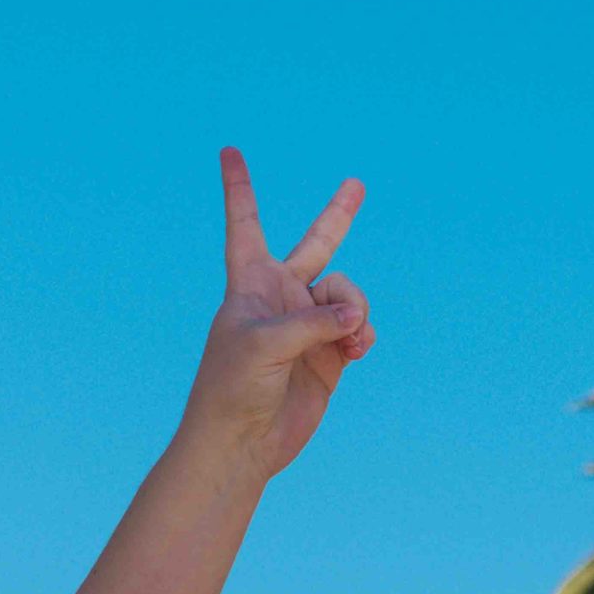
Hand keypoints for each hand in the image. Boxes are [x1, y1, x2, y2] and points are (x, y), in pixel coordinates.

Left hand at [181, 147, 373, 479]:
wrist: (241, 443)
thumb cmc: (233, 388)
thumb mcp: (266, 344)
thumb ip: (314, 321)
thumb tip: (357, 317)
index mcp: (250, 283)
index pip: (245, 224)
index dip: (240, 188)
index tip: (229, 151)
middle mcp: (281, 298)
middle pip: (316, 245)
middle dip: (338, 216)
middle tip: (356, 183)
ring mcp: (308, 326)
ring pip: (348, 294)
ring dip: (355, 308)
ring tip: (350, 335)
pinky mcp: (329, 355)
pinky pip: (359, 327)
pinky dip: (364, 333)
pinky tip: (358, 346)